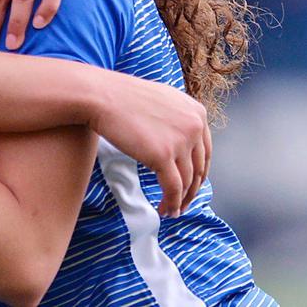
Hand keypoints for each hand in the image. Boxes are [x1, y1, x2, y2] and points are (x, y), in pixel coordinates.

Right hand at [89, 72, 210, 216]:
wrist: (101, 95)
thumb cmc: (122, 97)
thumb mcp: (161, 100)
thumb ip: (176, 118)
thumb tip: (179, 140)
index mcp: (196, 112)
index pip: (205, 151)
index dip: (198, 173)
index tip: (190, 185)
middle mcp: (194, 126)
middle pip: (199, 168)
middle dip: (191, 190)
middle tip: (183, 203)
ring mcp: (180, 141)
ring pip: (186, 181)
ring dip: (179, 200)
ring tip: (171, 210)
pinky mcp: (163, 155)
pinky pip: (172, 188)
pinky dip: (170, 203)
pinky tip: (164, 210)